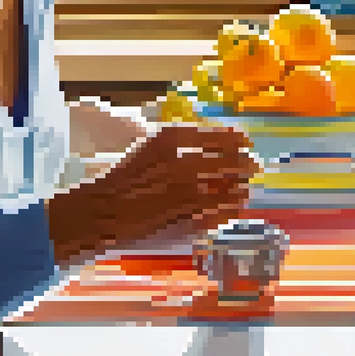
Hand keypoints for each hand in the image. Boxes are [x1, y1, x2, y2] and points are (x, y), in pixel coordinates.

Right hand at [102, 123, 260, 241]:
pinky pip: (221, 213)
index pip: (221, 136)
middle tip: (253, 166)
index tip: (246, 142)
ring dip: (242, 188)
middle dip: (246, 164)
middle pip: (233, 161)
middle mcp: (184, 163)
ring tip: (245, 189)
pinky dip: (231, 209)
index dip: (238, 140)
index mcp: (171, 139)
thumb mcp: (152, 148)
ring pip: (232, 189)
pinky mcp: (189, 219)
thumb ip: (184, 144)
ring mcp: (188, 193)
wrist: (100, 213)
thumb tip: (220, 141)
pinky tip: (234, 207)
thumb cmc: (124, 179)